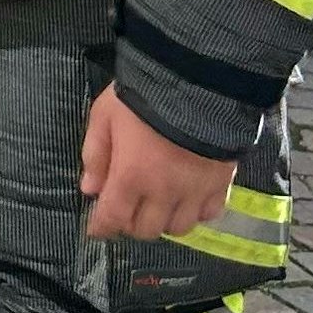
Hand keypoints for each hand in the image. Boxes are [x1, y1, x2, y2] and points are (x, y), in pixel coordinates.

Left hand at [78, 86, 234, 241]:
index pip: (113, 219)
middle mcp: (163, 192)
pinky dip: (197, 212)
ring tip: (157, 205)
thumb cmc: (143, 97)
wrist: (197, 83)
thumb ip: (95, 155)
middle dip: (131, 224)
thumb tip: (90, 189)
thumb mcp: (104, 117)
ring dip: (164, 221)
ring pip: (179, 228)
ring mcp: (196, 191)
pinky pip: (210, 214)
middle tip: (126, 208)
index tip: (97, 228)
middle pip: (146, 230)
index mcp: (131, 177)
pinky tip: (188, 198)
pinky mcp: (222, 183)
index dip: (102, 228)